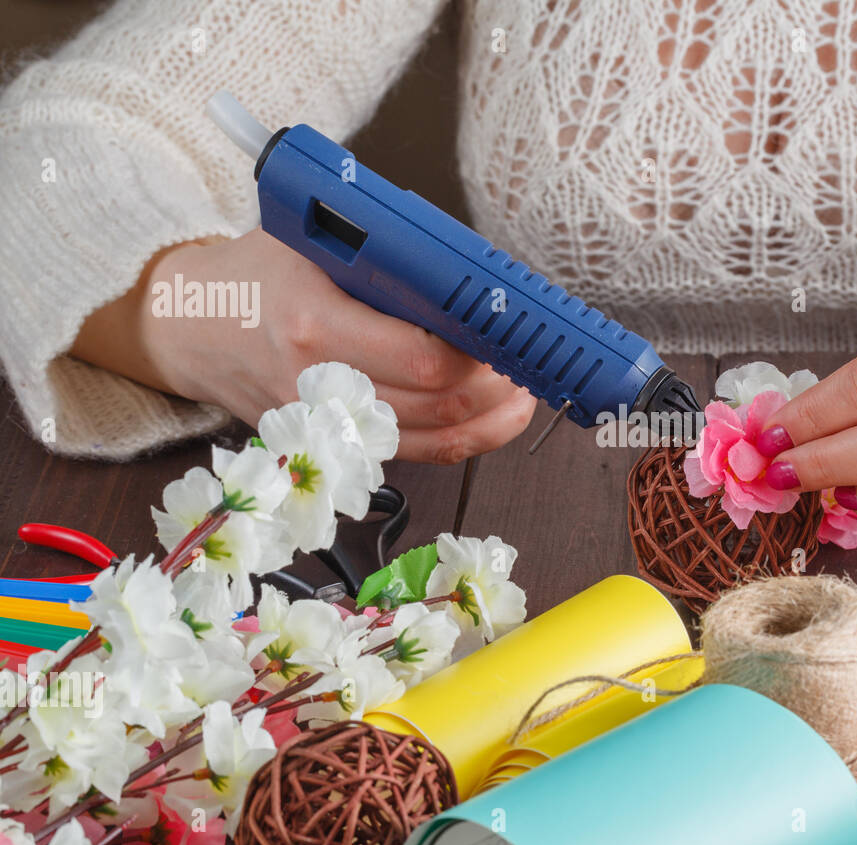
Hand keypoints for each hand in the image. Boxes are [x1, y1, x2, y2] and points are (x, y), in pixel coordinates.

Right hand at [71, 229, 536, 463]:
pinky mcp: (340, 446)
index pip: (420, 360)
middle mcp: (322, 384)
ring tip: (523, 390)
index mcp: (314, 323)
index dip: (477, 354)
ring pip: (435, 439)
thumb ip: (381, 257)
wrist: (192, 329)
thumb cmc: (257, 275)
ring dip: (492, 420)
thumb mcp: (308, 241)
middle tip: (527, 359)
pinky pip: (418, 453)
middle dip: (497, 387)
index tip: (508, 332)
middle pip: (438, 405)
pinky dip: (465, 439)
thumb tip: (467, 272)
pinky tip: (493, 418)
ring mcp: (331, 424)